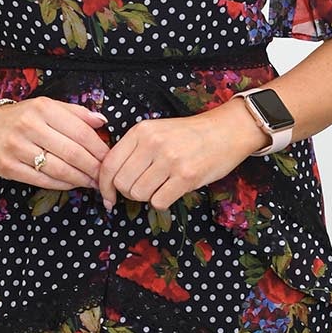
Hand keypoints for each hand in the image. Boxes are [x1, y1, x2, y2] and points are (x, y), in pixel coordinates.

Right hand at [0, 95, 110, 190]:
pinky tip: (73, 183)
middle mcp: (28, 126)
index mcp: (42, 108)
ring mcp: (17, 148)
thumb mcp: (47, 106)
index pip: (80, 131)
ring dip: (81, 179)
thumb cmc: (21, 117)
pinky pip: (43, 180)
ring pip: (59, 169)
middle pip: (72, 153)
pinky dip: (63, 184)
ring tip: (93, 182)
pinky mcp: (9, 167)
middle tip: (105, 175)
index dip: (99, 148)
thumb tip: (102, 122)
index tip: (110, 157)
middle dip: (94, 167)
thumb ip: (75, 113)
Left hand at [97, 96, 269, 209]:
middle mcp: (152, 143)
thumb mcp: (157, 132)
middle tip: (144, 188)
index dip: (104, 186)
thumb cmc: (190, 135)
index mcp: (141, 131)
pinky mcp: (186, 176)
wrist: (227, 130)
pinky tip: (172, 190)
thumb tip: (111, 180)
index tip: (108, 197)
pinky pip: (159, 202)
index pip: (109, 164)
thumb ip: (134, 150)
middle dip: (129, 193)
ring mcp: (170, 160)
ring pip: (139, 194)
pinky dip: (162, 201)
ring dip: (148, 196)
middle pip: (122, 183)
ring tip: (162, 186)